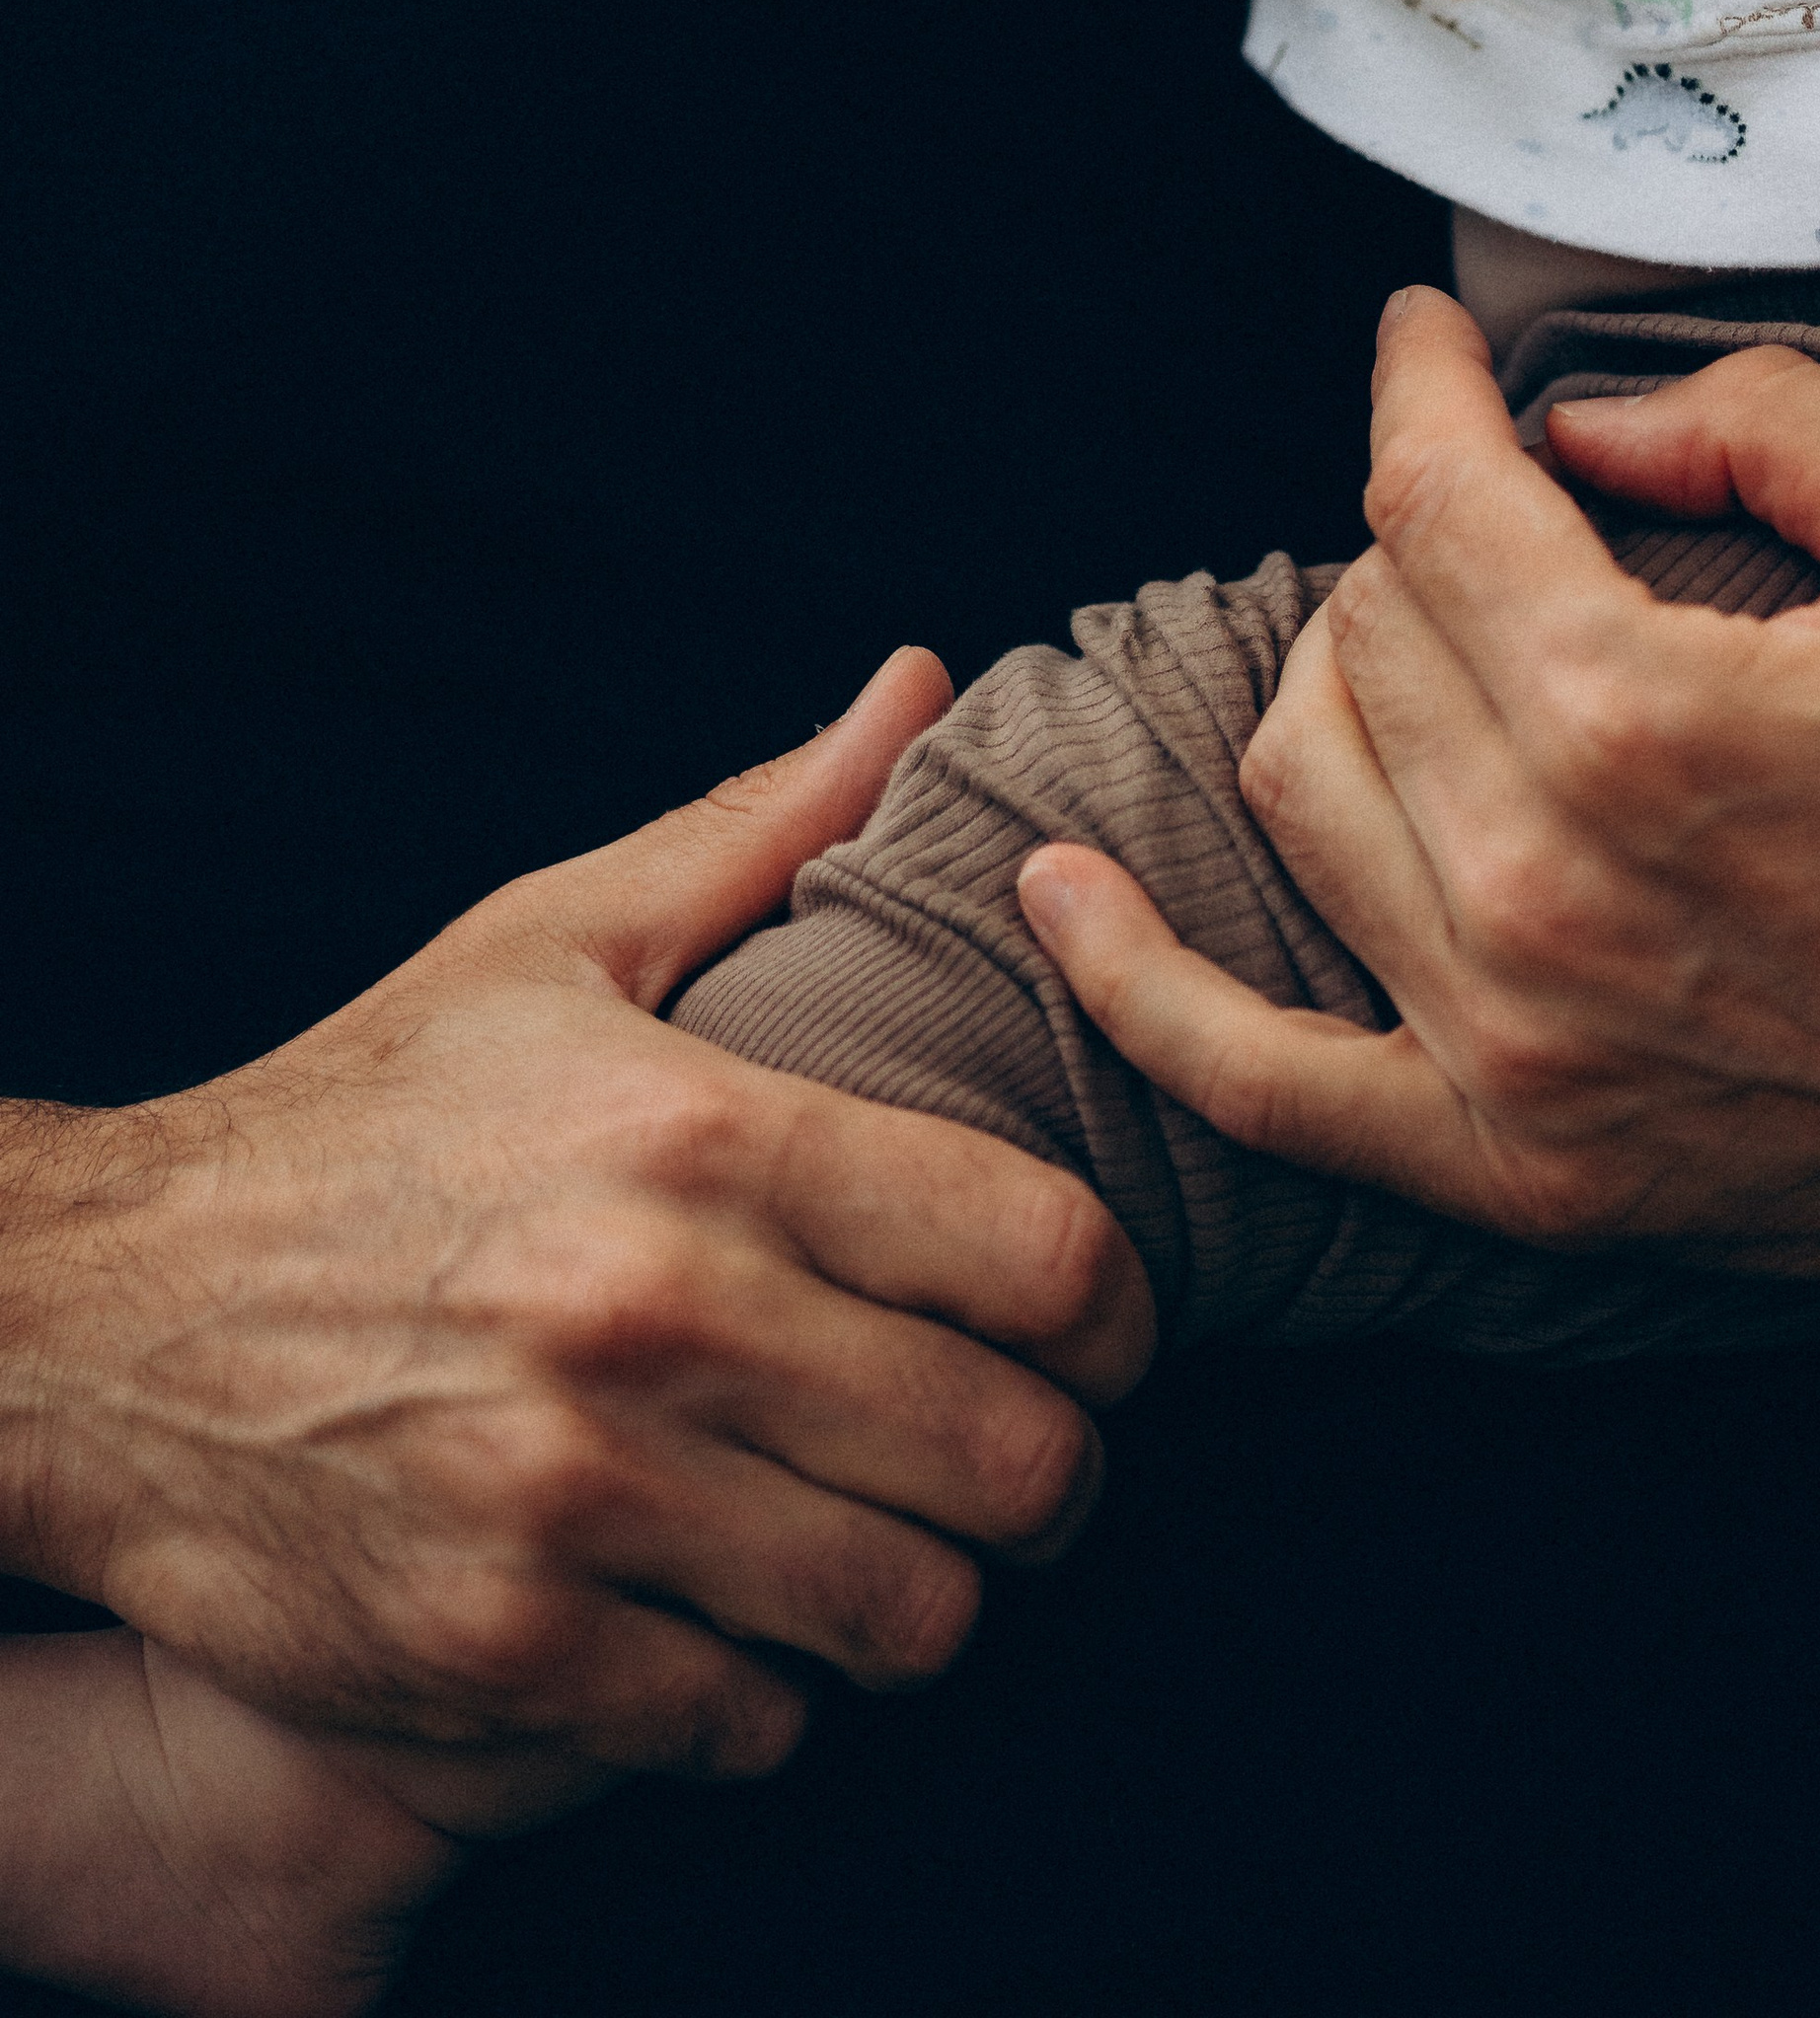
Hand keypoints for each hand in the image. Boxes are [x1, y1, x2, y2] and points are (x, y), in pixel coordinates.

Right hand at [0, 649, 1153, 1778]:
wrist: (97, 1312)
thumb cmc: (358, 1116)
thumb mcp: (551, 942)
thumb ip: (764, 829)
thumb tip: (925, 687)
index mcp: (706, 1134)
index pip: (1048, 1255)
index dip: (1123, 1317)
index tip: (1103, 1334)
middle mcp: (661, 1315)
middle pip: (1014, 1458)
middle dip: (1058, 1476)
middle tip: (1023, 1460)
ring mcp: (579, 1498)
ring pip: (907, 1618)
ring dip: (928, 1595)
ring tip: (891, 1543)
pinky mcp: (501, 1651)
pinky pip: (751, 1726)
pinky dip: (772, 1694)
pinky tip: (736, 1620)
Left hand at [1024, 291, 1819, 1326]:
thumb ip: (1753, 418)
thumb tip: (1574, 427)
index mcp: (1640, 715)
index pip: (1431, 497)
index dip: (1416, 385)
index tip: (1418, 338)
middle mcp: (1541, 889)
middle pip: (1364, 629)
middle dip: (1430, 539)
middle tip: (1524, 525)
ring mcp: (1514, 1049)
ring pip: (1294, 790)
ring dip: (1342, 684)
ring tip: (1437, 648)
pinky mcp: (1517, 1172)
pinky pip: (1253, 1084)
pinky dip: (1133, 986)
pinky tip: (1056, 894)